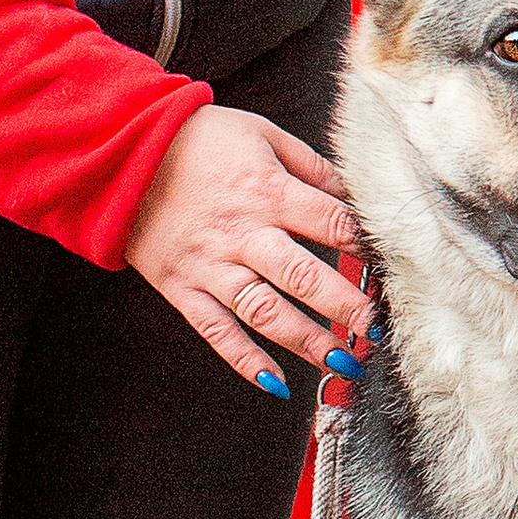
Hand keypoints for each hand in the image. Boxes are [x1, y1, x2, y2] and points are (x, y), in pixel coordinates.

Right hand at [124, 104, 374, 395]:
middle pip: (303, 275)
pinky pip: (216, 331)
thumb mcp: (262, 134)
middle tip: (376, 331)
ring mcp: (211, 264)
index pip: (331, 223)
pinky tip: (277, 385)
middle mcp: (243, 233)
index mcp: (268, 191)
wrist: (124, 152)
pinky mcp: (183, 287)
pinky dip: (245, 361)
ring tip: (341, 364)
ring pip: (264, 311)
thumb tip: (355, 193)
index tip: (393, 270)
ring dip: (305, 341)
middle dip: (345, 307)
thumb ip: (311, 164)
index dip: (367, 248)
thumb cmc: (200, 139)